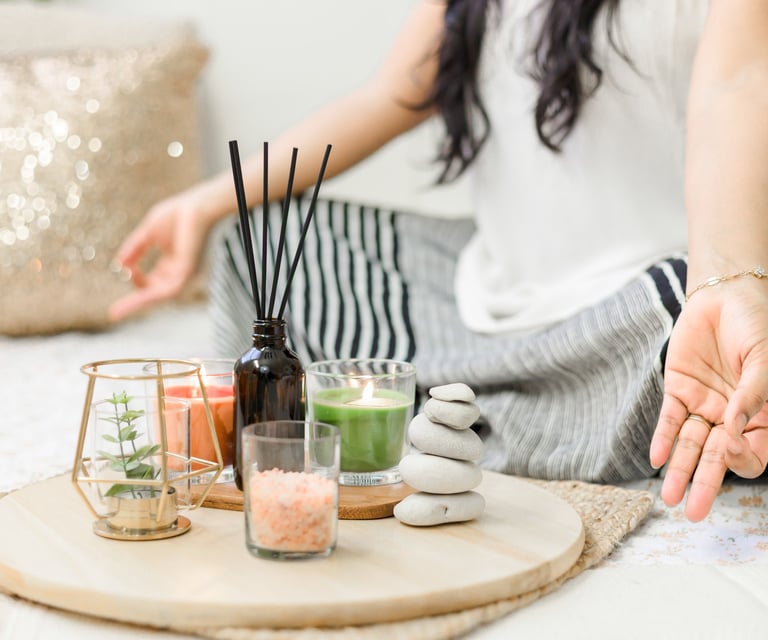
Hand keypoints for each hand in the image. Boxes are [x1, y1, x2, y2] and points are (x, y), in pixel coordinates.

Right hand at [108, 189, 214, 321]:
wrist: (196, 205)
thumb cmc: (177, 215)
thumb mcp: (148, 234)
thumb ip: (134, 248)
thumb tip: (119, 265)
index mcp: (171, 264)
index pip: (152, 282)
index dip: (136, 282)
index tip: (123, 271)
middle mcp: (178, 272)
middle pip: (154, 293)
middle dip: (134, 302)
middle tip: (113, 314)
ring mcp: (184, 272)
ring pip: (160, 295)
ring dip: (139, 303)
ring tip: (119, 312)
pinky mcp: (188, 270)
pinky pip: (170, 289)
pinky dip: (153, 295)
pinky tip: (138, 299)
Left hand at [649, 280, 767, 520]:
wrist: (726, 296)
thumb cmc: (757, 327)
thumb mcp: (765, 361)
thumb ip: (753, 397)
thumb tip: (734, 431)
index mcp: (761, 416)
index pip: (752, 454)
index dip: (742, 459)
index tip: (733, 447)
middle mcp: (731, 417)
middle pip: (716, 459)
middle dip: (704, 485)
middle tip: (692, 514)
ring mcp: (704, 405)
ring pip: (689, 445)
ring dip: (678, 470)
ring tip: (668, 498)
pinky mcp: (679, 390)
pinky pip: (669, 419)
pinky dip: (662, 438)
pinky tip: (655, 458)